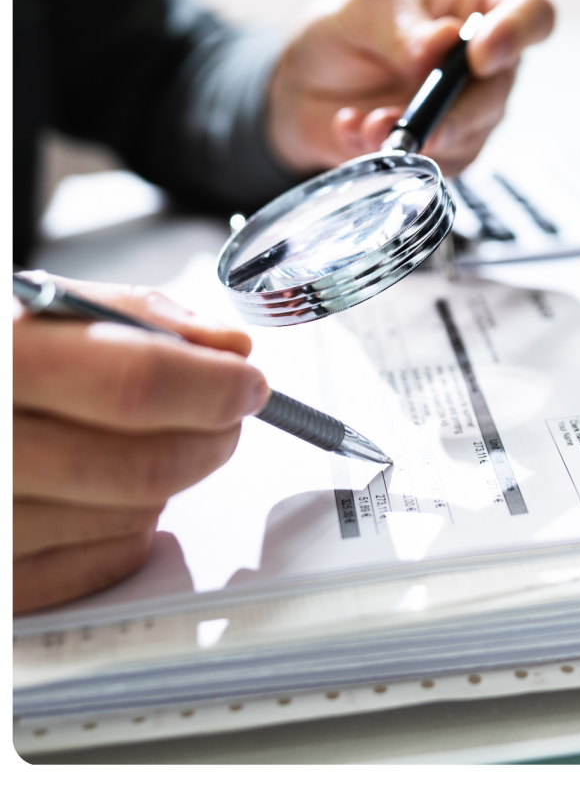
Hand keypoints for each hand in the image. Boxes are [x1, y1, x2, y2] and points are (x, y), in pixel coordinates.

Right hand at [12, 278, 267, 612]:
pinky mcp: (2, 580)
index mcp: (1, 361)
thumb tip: (226, 348)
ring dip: (171, 478)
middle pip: (145, 466)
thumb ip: (135, 315)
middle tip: (225, 411)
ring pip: (136, 517)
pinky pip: (107, 563)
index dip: (211, 385)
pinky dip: (134, 525)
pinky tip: (107, 488)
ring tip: (143, 439)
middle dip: (212, 435)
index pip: (132, 384)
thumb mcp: (39, 307)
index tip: (247, 381)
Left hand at [267, 0, 554, 177]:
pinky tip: (355, 132)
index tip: (480, 55)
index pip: (532, 13)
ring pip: (469, 135)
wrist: (304, 86)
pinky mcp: (442, 152)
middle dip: (455, 110)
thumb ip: (398, 24)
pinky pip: (435, 165)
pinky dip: (393, 155)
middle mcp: (483, 62)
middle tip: (411, 116)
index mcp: (478, 4)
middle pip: (500, 90)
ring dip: (418, 136)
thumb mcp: (361, 7)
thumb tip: (436, 48)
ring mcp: (467, 111)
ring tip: (370, 125)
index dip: (517, 33)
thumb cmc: (345, 31)